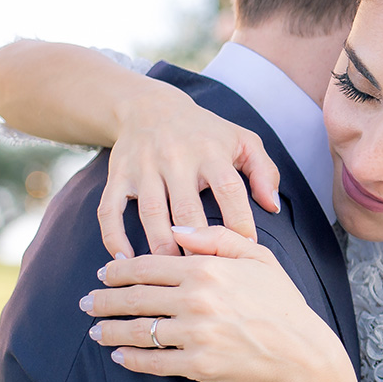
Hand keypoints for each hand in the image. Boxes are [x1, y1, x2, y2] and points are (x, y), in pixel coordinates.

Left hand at [85, 226, 349, 381]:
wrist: (302, 355)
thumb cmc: (283, 304)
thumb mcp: (259, 258)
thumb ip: (217, 238)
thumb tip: (177, 231)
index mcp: (207, 270)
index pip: (148, 266)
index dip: (119, 270)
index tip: (103, 273)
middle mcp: (196, 300)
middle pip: (135, 298)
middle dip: (104, 300)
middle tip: (87, 303)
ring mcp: (195, 334)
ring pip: (137, 331)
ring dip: (110, 331)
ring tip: (95, 331)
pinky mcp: (198, 365)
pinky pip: (153, 362)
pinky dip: (132, 359)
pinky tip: (119, 356)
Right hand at [99, 89, 281, 258]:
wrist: (150, 107)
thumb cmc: (206, 132)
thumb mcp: (243, 141)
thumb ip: (264, 172)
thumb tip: (272, 208)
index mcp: (211, 152)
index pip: (229, 190)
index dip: (240, 222)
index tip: (247, 250)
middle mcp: (176, 158)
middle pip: (187, 208)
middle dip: (197, 243)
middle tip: (208, 274)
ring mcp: (144, 167)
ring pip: (152, 212)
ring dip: (160, 246)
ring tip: (172, 273)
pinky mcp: (118, 175)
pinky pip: (110, 209)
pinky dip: (113, 235)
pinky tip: (125, 259)